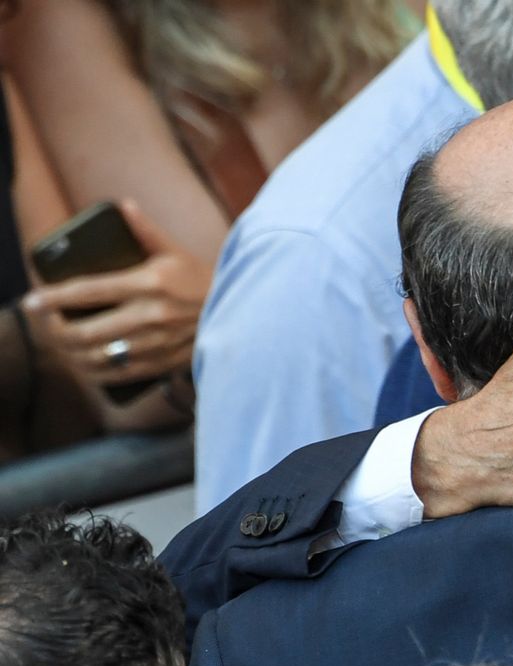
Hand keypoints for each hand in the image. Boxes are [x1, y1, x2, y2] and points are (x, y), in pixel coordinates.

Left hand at [24, 199, 210, 386]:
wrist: (243, 316)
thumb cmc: (203, 281)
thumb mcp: (176, 253)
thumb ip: (146, 231)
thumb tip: (122, 206)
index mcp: (149, 283)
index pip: (89, 291)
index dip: (54, 298)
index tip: (31, 302)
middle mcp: (150, 315)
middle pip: (86, 331)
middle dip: (55, 331)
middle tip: (44, 324)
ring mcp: (156, 343)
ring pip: (98, 356)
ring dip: (70, 353)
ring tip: (60, 344)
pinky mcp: (162, 363)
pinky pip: (118, 373)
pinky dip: (93, 371)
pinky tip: (82, 365)